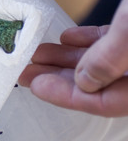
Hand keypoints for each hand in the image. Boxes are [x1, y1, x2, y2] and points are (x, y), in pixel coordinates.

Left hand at [19, 0, 127, 116]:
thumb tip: (84, 83)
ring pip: (105, 62)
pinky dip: (90, 42)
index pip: (110, 102)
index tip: (38, 87)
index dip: (70, 97)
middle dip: (62, 79)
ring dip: (69, 58)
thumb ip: (108, 59)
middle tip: (27, 73)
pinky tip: (66, 38)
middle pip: (103, 84)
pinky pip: (115, 43)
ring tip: (37, 54)